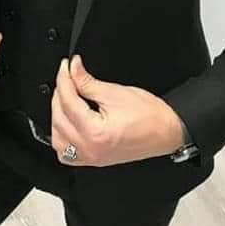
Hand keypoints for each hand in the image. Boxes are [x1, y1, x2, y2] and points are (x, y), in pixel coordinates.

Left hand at [50, 54, 184, 166]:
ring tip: (66, 97)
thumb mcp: (115, 92)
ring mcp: (90, 158)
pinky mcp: (93, 160)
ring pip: (57, 138)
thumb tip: (73, 69)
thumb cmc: (150, 116)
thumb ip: (87, 82)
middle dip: (60, 93)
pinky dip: (62, 136)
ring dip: (57, 116)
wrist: (167, 131)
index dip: (65, 79)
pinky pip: (66, 153)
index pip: (68, 101)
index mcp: (95, 133)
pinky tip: (67, 121)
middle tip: (67, 76)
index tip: (66, 65)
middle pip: (59, 117)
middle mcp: (89, 149)